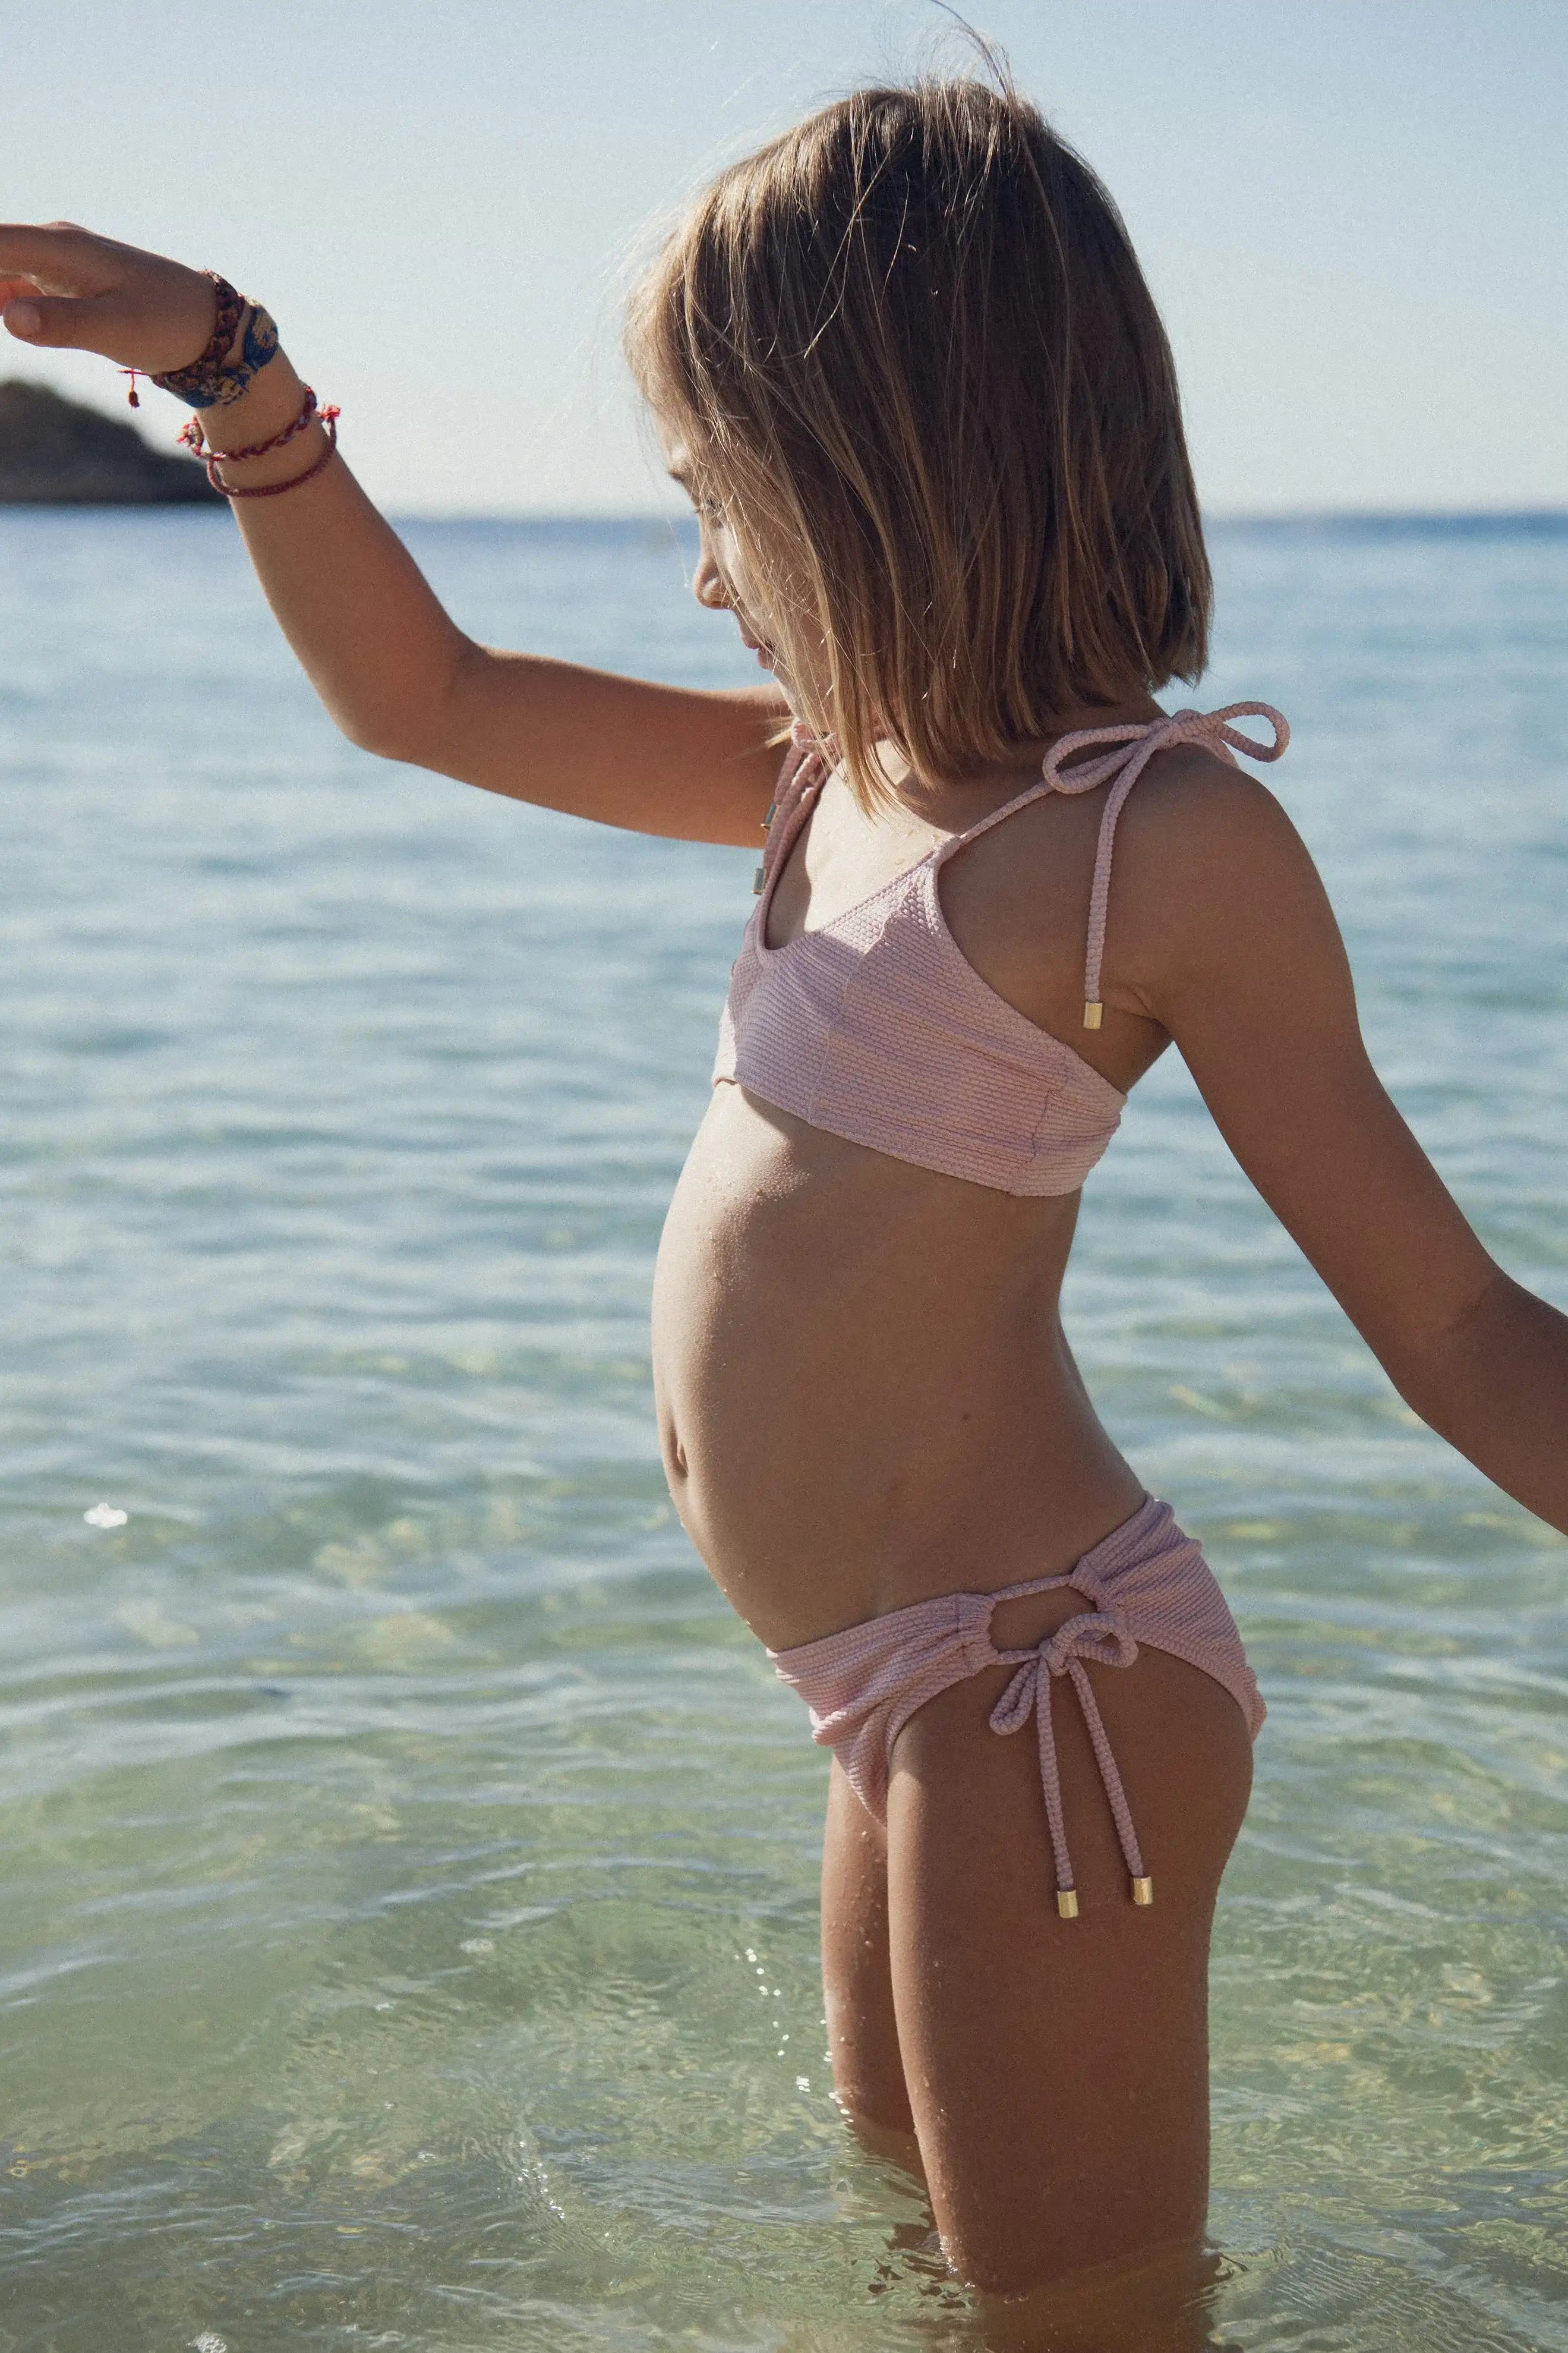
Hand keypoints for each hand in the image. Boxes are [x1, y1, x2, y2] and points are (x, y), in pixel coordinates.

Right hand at [0, 221, 219, 373]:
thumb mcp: (118, 329)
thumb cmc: (167, 323)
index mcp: (59, 247)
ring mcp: (52, 260)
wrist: (207, 322)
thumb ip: (64, 324)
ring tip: (3, 315)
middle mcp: (50, 244)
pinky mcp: (58, 281)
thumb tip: (10, 317)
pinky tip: (8, 314)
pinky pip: (11, 282)